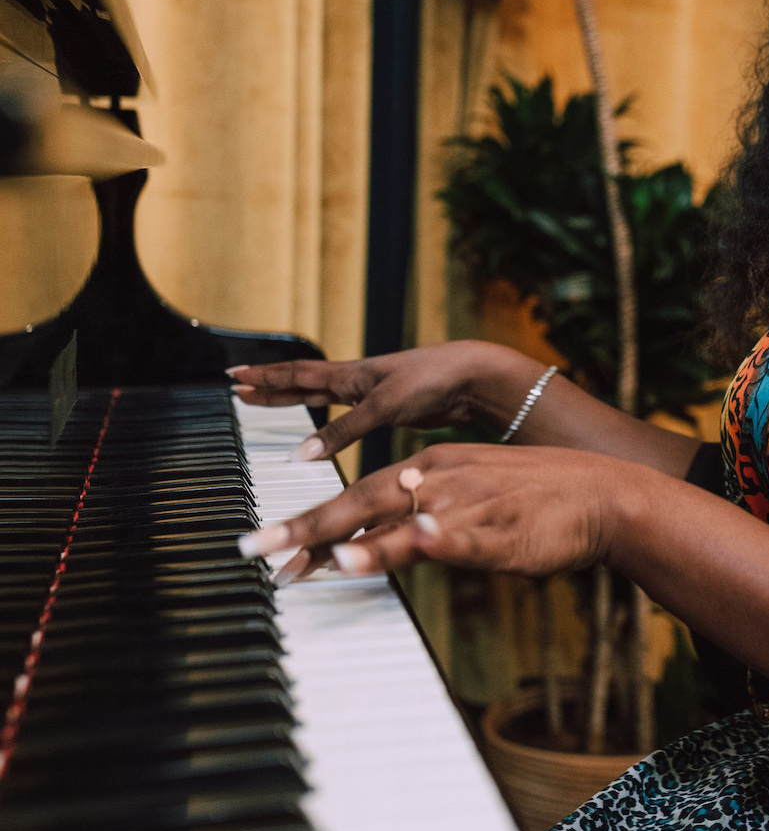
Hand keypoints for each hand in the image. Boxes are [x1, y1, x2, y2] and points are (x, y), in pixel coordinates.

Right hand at [228, 342, 542, 460]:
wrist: (473, 377)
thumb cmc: (432, 381)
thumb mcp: (384, 406)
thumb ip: (344, 431)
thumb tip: (302, 455)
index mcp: (351, 376)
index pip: (298, 375)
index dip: (265, 378)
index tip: (233, 376)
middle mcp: (358, 381)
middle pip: (304, 382)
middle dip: (270, 385)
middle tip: (239, 386)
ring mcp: (373, 394)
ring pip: (323, 396)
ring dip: (294, 399)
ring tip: (267, 398)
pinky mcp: (391, 408)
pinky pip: (346, 414)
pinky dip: (328, 422)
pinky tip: (323, 431)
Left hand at [239, 443, 627, 581]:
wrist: (600, 493)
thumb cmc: (535, 500)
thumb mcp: (471, 495)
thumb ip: (422, 517)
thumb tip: (377, 540)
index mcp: (432, 467)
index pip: (358, 493)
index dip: (310, 522)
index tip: (265, 546)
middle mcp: (441, 478)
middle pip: (363, 500)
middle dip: (305, 527)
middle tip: (254, 549)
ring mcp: (469, 503)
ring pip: (402, 518)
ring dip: (355, 539)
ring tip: (311, 562)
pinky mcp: (500, 530)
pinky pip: (456, 538)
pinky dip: (428, 541)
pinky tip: (401, 548)